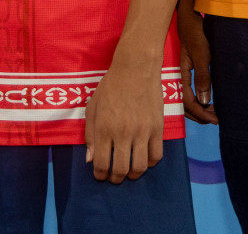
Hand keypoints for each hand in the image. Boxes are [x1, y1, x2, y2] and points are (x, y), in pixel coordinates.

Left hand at [84, 59, 163, 182]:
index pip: (101, 163)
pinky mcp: (157, 128)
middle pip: (121, 170)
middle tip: (114, 178)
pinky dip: (149, 163)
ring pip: (140, 167)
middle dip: (115, 178)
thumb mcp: (93, 107)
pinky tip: (143, 160)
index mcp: (104, 128)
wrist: (135, 68)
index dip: (100, 174)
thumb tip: (90, 159)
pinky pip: (156, 156)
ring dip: (133, 175)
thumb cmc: (110, 86)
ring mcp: (142, 131)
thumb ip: (90, 134)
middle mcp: (123, 133)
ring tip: (129, 172)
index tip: (100, 175)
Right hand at [176, 1, 216, 123]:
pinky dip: (198, 101)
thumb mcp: (202, 55)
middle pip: (185, 105)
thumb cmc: (196, 34)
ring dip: (199, 109)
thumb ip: (202, 77)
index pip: (188, 102)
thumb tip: (204, 101)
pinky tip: (207, 100)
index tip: (215, 120)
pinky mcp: (186, 71)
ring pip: (186, 100)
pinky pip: (189, 92)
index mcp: (181, 75)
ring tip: (213, 113)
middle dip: (199, 116)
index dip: (201, 114)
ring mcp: (182, 75)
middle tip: (216, 120)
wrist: (189, 18)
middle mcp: (179, 78)